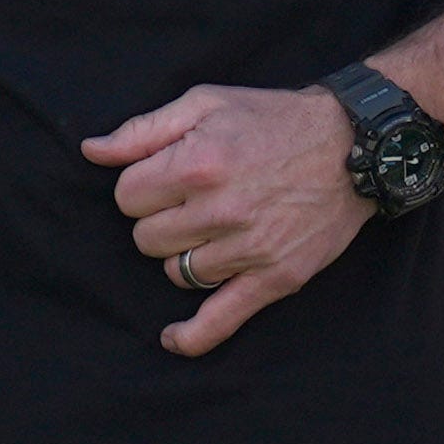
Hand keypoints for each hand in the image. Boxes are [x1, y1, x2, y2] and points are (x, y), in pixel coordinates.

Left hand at [84, 82, 381, 355]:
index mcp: (198, 163)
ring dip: (184, 254)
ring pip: (176, 272)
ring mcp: (249, 249)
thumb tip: (91, 152)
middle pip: (146, 238)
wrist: (352, 146)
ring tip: (213, 228)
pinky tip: (172, 338)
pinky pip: (221, 319)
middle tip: (191, 201)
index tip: (165, 178)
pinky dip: (193, 336)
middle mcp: (220, 210)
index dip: (141, 187)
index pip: (127, 197)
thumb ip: (143, 131)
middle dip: (159, 220)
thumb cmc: (272, 119)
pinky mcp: (275, 278)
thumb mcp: (205, 104)